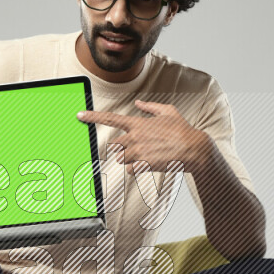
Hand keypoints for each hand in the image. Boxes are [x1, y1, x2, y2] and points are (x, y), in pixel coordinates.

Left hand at [77, 99, 207, 173]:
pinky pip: (130, 170)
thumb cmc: (182, 129)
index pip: (110, 118)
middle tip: (138, 148)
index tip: (79, 115)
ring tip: (147, 155)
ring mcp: (138, 151)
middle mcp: (135, 137)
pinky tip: (149, 163)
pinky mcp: (143, 164)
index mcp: (138, 123)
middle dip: (122, 149)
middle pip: (115, 146)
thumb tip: (138, 103)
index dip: (92, 116)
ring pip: (121, 159)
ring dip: (129, 159)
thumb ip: (150, 107)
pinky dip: (136, 169)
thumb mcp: (168, 111)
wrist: (193, 148)